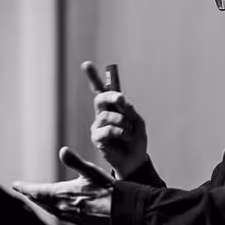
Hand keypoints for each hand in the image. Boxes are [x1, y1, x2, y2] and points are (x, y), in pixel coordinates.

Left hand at [12, 146, 114, 224]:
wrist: (119, 209)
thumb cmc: (106, 188)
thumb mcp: (90, 171)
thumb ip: (75, 161)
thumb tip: (62, 150)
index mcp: (62, 193)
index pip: (37, 191)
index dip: (24, 188)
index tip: (15, 184)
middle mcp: (62, 206)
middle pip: (40, 200)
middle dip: (30, 195)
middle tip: (21, 190)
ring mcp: (69, 215)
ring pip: (48, 209)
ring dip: (39, 203)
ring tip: (34, 198)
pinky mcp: (77, 220)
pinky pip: (57, 215)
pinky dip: (50, 209)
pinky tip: (54, 208)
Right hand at [83, 60, 148, 178]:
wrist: (135, 160)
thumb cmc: (136, 140)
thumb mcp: (138, 122)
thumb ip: (130, 111)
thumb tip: (121, 101)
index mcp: (112, 107)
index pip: (101, 90)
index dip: (93, 77)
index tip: (86, 64)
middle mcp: (102, 115)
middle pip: (99, 98)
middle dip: (111, 96)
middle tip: (121, 99)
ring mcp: (98, 126)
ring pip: (107, 116)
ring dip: (123, 122)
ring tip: (129, 132)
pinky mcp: (97, 139)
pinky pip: (107, 130)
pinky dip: (120, 132)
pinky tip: (125, 138)